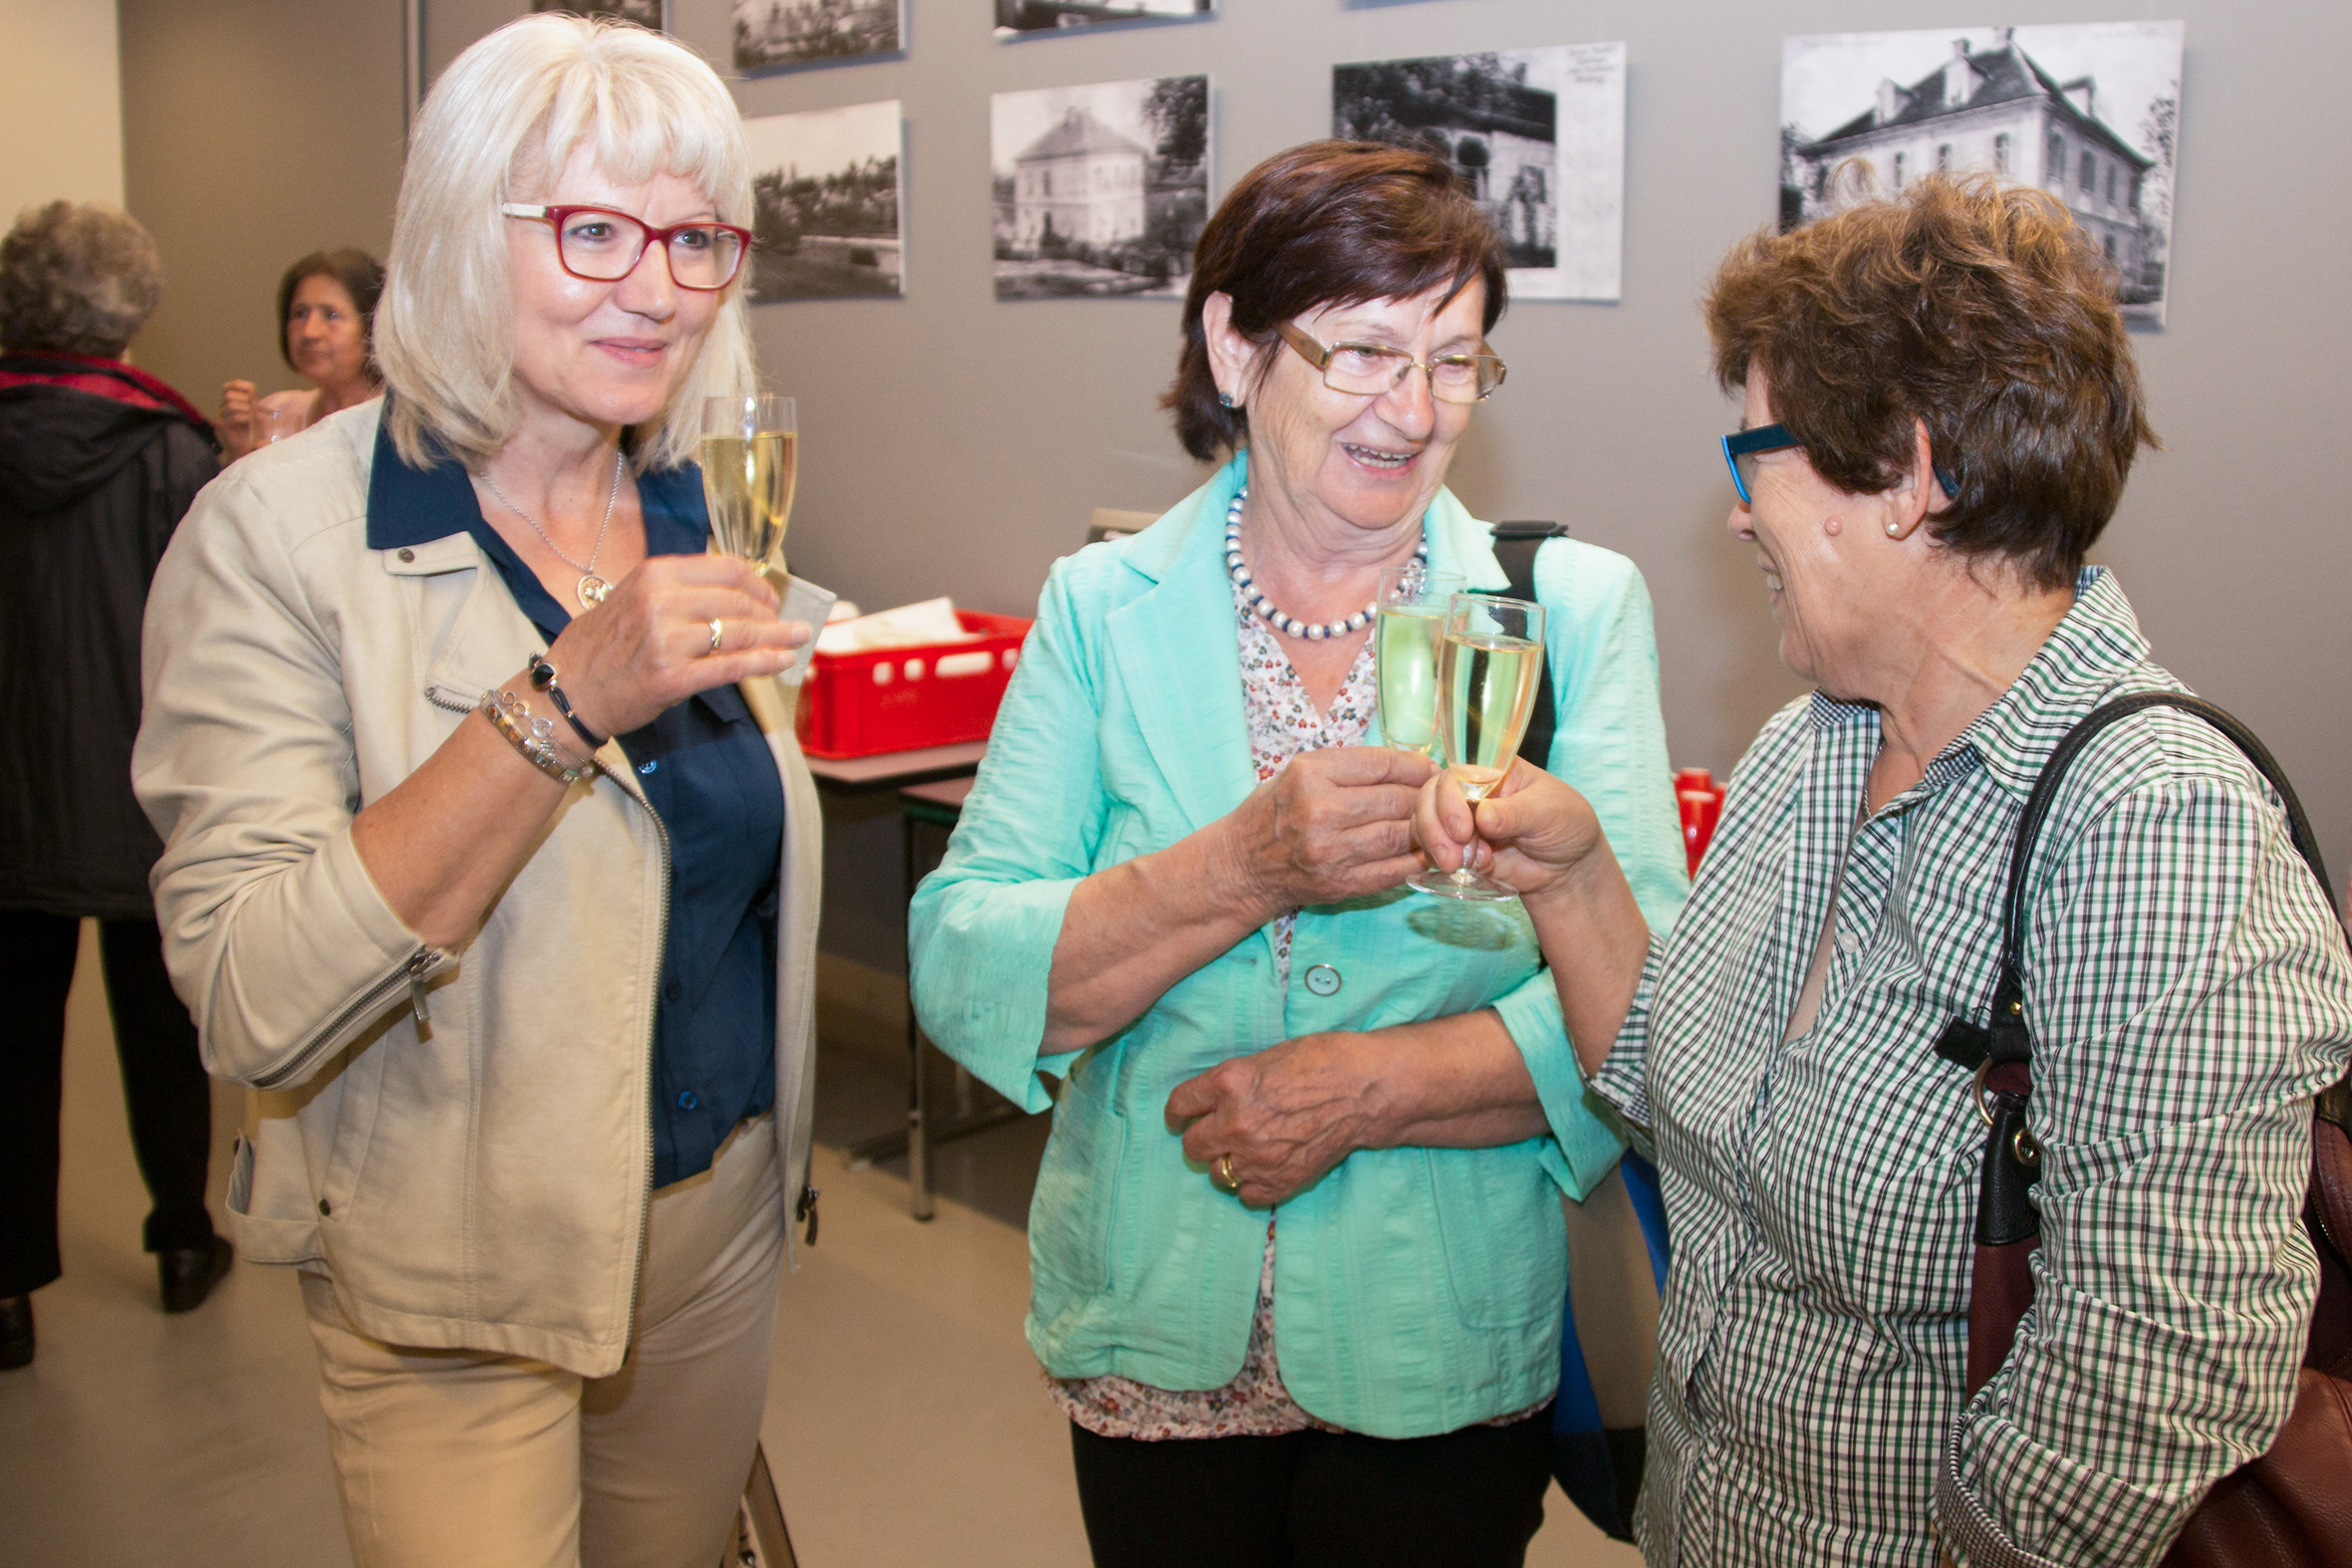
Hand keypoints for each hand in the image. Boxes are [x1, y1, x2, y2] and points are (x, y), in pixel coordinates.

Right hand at [216, 379, 256, 458]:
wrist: (242, 451)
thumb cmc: (251, 434)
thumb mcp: (255, 416)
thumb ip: (254, 404)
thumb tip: (253, 391)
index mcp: (231, 403)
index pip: (229, 387)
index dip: (238, 385)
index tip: (251, 391)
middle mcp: (223, 407)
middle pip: (228, 394)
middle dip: (244, 399)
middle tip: (253, 408)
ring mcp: (220, 416)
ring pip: (230, 403)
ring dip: (244, 407)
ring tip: (251, 415)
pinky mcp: (221, 426)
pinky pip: (231, 417)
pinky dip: (242, 417)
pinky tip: (248, 421)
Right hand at [544, 553, 809, 738]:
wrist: (567, 689)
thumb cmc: (601, 645)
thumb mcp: (633, 597)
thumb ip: (678, 592)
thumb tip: (733, 595)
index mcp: (655, 574)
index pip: (726, 569)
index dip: (758, 583)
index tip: (770, 597)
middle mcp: (661, 601)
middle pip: (738, 601)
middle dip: (770, 613)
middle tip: (788, 623)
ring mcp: (667, 640)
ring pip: (739, 633)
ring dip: (776, 637)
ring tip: (798, 638)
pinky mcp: (673, 677)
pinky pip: (730, 666)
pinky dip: (763, 663)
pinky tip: (782, 661)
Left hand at [1165, 1032, 1383, 1207]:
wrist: (1365, 1091)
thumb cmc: (1322, 1062)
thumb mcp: (1265, 1058)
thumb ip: (1234, 1082)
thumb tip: (1213, 1100)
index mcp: (1229, 1084)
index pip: (1180, 1105)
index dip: (1178, 1114)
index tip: (1179, 1119)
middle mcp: (1235, 1122)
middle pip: (1192, 1145)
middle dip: (1202, 1139)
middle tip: (1217, 1134)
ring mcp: (1256, 1156)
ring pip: (1216, 1174)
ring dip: (1227, 1163)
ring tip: (1247, 1152)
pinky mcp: (1279, 1182)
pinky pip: (1245, 1195)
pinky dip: (1252, 1185)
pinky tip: (1265, 1168)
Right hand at [1222, 746, 1436, 917]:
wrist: (1241, 867)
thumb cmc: (1272, 813)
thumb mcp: (1298, 773)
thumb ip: (1349, 768)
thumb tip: (1411, 766)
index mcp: (1309, 774)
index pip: (1382, 765)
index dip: (1416, 766)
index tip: (1431, 770)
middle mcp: (1319, 811)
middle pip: (1397, 799)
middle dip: (1425, 798)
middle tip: (1438, 797)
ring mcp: (1331, 851)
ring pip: (1400, 835)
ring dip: (1425, 829)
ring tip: (1433, 823)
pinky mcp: (1341, 883)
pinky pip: (1394, 869)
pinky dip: (1415, 860)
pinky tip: (1422, 851)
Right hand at [1413, 757, 1608, 904]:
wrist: (1569, 869)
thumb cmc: (1567, 826)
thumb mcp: (1549, 813)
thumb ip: (1516, 813)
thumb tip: (1482, 816)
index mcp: (1493, 771)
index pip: (1456, 772)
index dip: (1449, 798)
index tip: (1462, 829)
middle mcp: (1471, 791)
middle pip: (1430, 796)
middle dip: (1434, 826)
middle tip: (1452, 857)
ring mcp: (1461, 820)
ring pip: (1424, 822)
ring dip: (1435, 845)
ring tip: (1459, 865)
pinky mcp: (1458, 848)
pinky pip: (1432, 850)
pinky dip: (1444, 862)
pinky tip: (1474, 869)